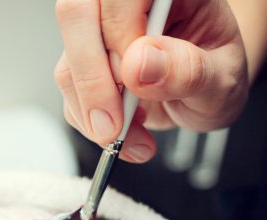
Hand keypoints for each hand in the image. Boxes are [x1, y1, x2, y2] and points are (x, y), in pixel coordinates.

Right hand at [54, 0, 248, 162]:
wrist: (202, 94)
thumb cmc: (216, 77)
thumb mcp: (221, 81)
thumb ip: (187, 70)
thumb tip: (141, 62)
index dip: (120, 39)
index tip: (137, 85)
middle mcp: (126, 4)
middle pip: (75, 15)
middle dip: (91, 79)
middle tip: (113, 125)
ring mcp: (99, 33)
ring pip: (68, 63)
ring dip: (94, 113)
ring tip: (131, 137)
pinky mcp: (84, 64)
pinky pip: (70, 94)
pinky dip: (91, 123)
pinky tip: (123, 134)